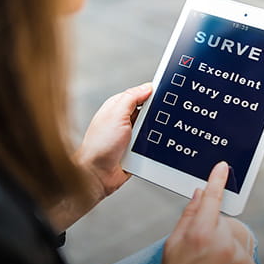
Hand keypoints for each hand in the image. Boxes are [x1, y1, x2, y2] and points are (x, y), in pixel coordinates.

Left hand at [75, 82, 151, 200]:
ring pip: (152, 127)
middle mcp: (124, 120)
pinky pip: (152, 143)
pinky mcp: (137, 149)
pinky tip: (155, 145)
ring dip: (155, 131)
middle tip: (161, 116)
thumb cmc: (99, 146)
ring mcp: (131, 135)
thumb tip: (147, 87)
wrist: (97, 175)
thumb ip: (131, 98)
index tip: (166, 94)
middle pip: (148, 110)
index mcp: (117, 107)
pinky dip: (155, 144)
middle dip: (156, 114)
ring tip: (155, 134)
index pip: (140, 94)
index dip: (152, 93)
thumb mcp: (116, 114)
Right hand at [159, 162, 259, 263]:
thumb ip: (188, 216)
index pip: (211, 199)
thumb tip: (199, 194)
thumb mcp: (172, 246)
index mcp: (200, 234)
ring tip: (212, 263)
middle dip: (216, 226)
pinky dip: (236, 257)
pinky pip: (245, 252)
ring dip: (227, 242)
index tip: (222, 167)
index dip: (217, 180)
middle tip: (203, 247)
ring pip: (236, 235)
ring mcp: (241, 259)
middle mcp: (224, 244)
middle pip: (225, 219)